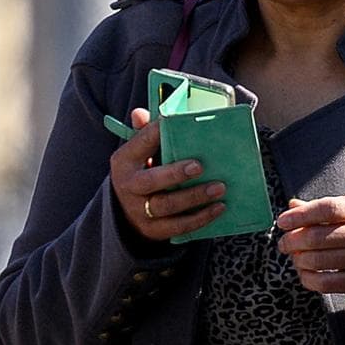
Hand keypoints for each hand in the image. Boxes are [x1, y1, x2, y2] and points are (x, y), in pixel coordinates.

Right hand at [109, 108, 225, 241]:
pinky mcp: (154, 231)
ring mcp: (140, 212)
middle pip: (151, 182)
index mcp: (124, 162)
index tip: (173, 124)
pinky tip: (219, 208)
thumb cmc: (142, 172)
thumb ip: (144, 134)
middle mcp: (129, 187)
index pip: (140, 144)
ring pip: (167, 206)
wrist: (125, 213)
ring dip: (195, 197)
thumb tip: (140, 113)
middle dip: (175, 173)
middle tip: (200, 166)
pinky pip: (178, 226)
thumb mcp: (138, 153)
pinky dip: (200, 219)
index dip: (156, 133)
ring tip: (219, 188)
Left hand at [276, 193, 344, 302]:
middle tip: (284, 242)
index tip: (282, 222)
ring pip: (318, 261)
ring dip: (298, 259)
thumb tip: (292, 207)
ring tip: (294, 256)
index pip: (328, 209)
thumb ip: (325, 206)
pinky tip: (304, 271)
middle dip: (293, 240)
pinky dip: (307, 278)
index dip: (300, 216)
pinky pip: (325, 284)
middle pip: (319, 237)